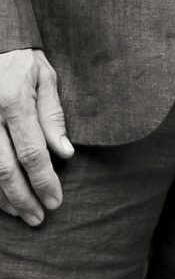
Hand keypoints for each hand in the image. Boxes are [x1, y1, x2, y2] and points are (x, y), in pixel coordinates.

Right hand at [0, 49, 73, 225]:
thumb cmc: (22, 61)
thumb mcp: (45, 79)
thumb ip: (53, 116)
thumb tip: (64, 153)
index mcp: (13, 102)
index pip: (32, 153)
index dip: (44, 181)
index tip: (56, 200)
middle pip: (4, 169)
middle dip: (23, 197)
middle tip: (39, 217)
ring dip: (3, 197)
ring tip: (22, 212)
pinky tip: (1, 198)